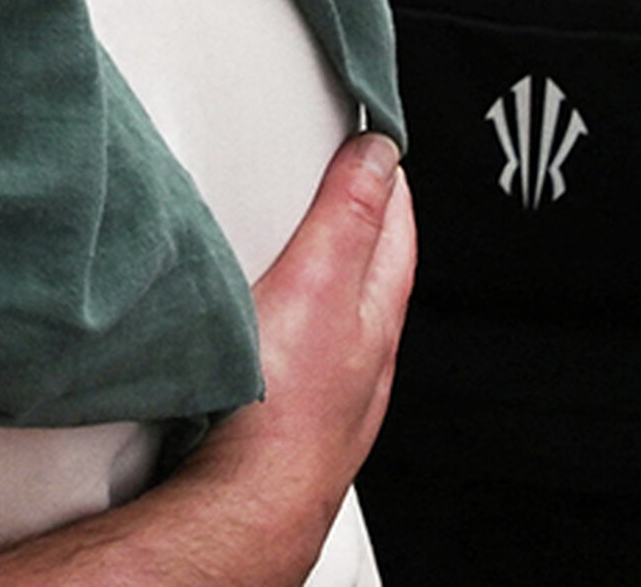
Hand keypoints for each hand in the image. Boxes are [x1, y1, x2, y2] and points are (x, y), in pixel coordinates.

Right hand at [165, 136, 413, 574]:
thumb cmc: (283, 404)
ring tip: (308, 239)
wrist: (244, 494)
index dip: (389, 184)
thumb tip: (380, 157)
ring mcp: (330, 388)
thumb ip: (349, 217)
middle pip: (374, 273)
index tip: (381, 145)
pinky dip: (296, 316)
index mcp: (376, 315)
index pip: (396, 232)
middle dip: (363, 224)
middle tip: (349, 180)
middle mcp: (362, 355)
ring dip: (329, 271)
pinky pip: (305, 345)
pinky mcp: (288, 408)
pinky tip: (268, 320)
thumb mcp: (322, 283)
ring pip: (341, 314)